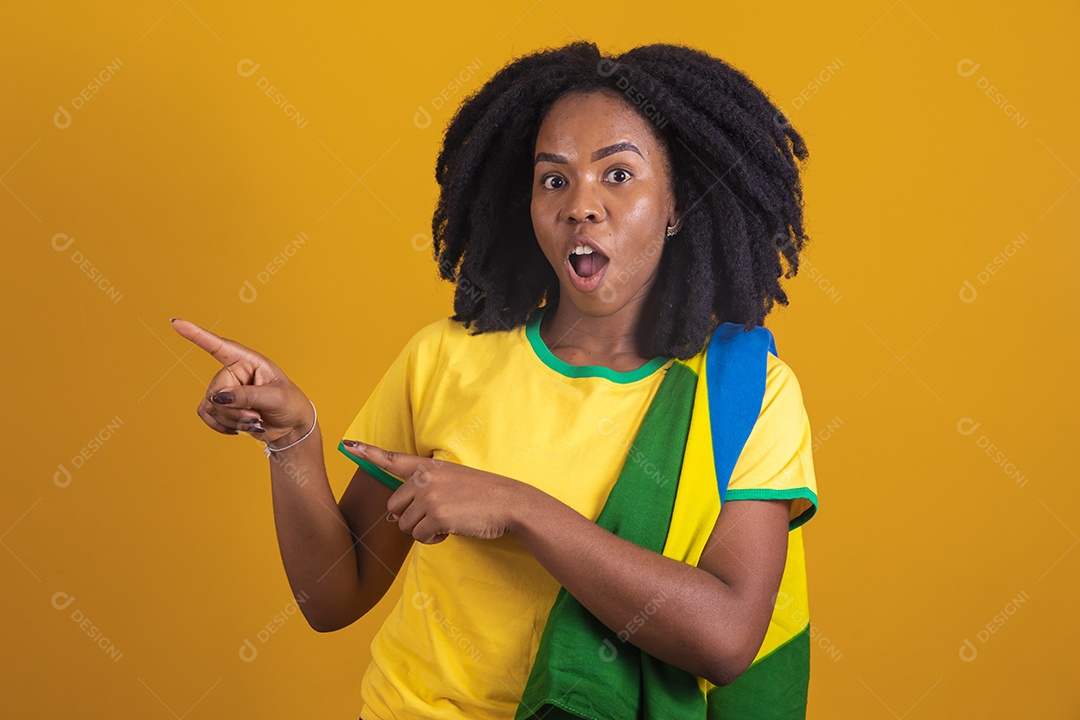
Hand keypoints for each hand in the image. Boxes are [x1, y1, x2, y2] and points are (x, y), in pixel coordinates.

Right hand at [170, 318, 313, 446]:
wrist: (291, 426)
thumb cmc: (290, 404)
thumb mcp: (275, 397)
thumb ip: (247, 396)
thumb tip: (218, 397)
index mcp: (249, 361)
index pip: (219, 346)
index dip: (197, 335)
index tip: (177, 323)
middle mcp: (234, 372)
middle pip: (215, 391)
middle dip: (234, 410)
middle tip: (256, 416)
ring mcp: (227, 389)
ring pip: (211, 405)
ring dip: (231, 419)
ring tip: (254, 421)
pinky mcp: (222, 406)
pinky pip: (206, 414)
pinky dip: (221, 425)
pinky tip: (238, 429)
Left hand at [341, 441, 527, 544]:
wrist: (509, 503)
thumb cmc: (481, 495)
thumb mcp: (452, 480)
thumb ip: (422, 490)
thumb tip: (394, 515)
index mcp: (428, 467)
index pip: (392, 459)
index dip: (367, 452)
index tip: (347, 445)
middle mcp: (425, 478)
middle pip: (394, 506)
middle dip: (409, 518)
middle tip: (434, 517)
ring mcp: (430, 496)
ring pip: (405, 525)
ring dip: (423, 530)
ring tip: (447, 522)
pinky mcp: (437, 516)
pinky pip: (420, 537)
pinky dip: (433, 540)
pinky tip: (450, 531)